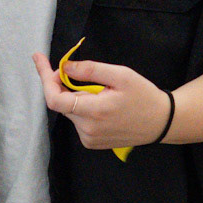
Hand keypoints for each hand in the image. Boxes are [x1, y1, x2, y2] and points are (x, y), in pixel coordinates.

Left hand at [33, 52, 172, 150]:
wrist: (161, 122)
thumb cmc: (143, 96)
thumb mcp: (120, 75)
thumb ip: (90, 70)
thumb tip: (64, 67)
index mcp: (94, 112)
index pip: (54, 99)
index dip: (45, 79)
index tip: (41, 60)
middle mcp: (88, 129)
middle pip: (61, 103)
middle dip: (62, 84)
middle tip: (74, 70)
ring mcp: (89, 139)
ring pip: (69, 111)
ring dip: (75, 97)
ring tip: (100, 91)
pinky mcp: (91, 143)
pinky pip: (78, 120)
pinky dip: (82, 108)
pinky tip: (101, 105)